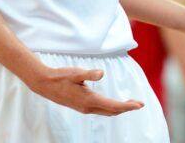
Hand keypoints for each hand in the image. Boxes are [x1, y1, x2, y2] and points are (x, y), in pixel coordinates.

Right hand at [26, 66, 143, 115]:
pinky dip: (111, 109)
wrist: (45, 84)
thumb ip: (89, 73)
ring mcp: (84, 108)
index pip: (113, 106)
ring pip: (106, 112)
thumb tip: (101, 73)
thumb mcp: (76, 73)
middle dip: (127, 108)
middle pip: (112, 111)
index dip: (128, 106)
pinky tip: (114, 104)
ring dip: (119, 109)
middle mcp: (88, 107)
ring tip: (131, 104)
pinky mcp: (81, 107)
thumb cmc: (61, 77)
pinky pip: (100, 110)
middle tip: (139, 104)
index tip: (139, 104)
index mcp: (89, 100)